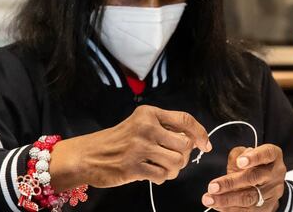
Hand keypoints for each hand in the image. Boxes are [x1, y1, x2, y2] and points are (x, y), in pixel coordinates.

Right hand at [49, 105, 211, 189]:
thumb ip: (164, 128)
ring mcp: (139, 147)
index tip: (205, 144)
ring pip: (176, 161)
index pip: (185, 119)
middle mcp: (145, 127)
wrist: (87, 155)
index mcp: (149, 113)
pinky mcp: (133, 167)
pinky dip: (163, 178)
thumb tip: (195, 140)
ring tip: (164, 168)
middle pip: (184, 143)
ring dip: (175, 169)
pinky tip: (153, 175)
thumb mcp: (140, 124)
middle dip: (185, 155)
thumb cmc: (118, 141)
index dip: (200, 133)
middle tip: (176, 159)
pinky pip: (162, 176)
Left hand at [202, 144, 285, 210]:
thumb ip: (239, 155)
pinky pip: (248, 211)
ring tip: (209, 199)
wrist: (269, 184)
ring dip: (226, 200)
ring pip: (249, 198)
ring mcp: (272, 193)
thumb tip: (234, 163)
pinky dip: (231, 209)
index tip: (240, 162)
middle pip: (254, 178)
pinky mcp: (267, 208)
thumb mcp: (248, 153)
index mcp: (273, 156)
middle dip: (231, 183)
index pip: (266, 154)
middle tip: (212, 186)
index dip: (254, 157)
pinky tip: (218, 207)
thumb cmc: (255, 164)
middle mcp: (275, 174)